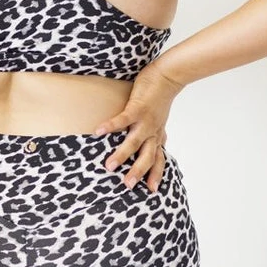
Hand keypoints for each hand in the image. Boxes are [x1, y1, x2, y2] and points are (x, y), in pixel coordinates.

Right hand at [92, 64, 185, 191]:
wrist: (168, 76)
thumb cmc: (160, 97)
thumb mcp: (160, 119)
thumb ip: (156, 132)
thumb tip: (159, 143)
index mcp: (156, 135)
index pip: (158, 158)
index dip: (156, 174)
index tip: (152, 190)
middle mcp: (153, 131)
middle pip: (147, 156)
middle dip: (138, 172)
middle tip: (127, 186)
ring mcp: (145, 121)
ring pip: (134, 142)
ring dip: (122, 155)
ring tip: (109, 166)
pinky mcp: (137, 108)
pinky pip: (123, 120)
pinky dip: (111, 126)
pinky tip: (98, 131)